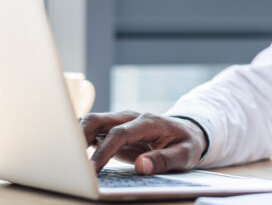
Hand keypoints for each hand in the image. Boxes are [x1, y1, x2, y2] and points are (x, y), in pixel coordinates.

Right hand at [80, 111, 207, 174]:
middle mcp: (131, 118)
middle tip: (69, 160)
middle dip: (79, 137)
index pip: (120, 133)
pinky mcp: (114, 129)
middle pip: (99, 120)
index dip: (104, 151)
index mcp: (148, 122)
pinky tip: (74, 155)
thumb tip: (141, 166)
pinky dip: (79, 140)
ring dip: (76, 137)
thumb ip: (165, 160)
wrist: (188, 132)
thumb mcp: (185, 154)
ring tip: (67, 158)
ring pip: (91, 122)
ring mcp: (121, 121)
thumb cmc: (186, 143)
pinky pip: (92, 130)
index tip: (92, 169)